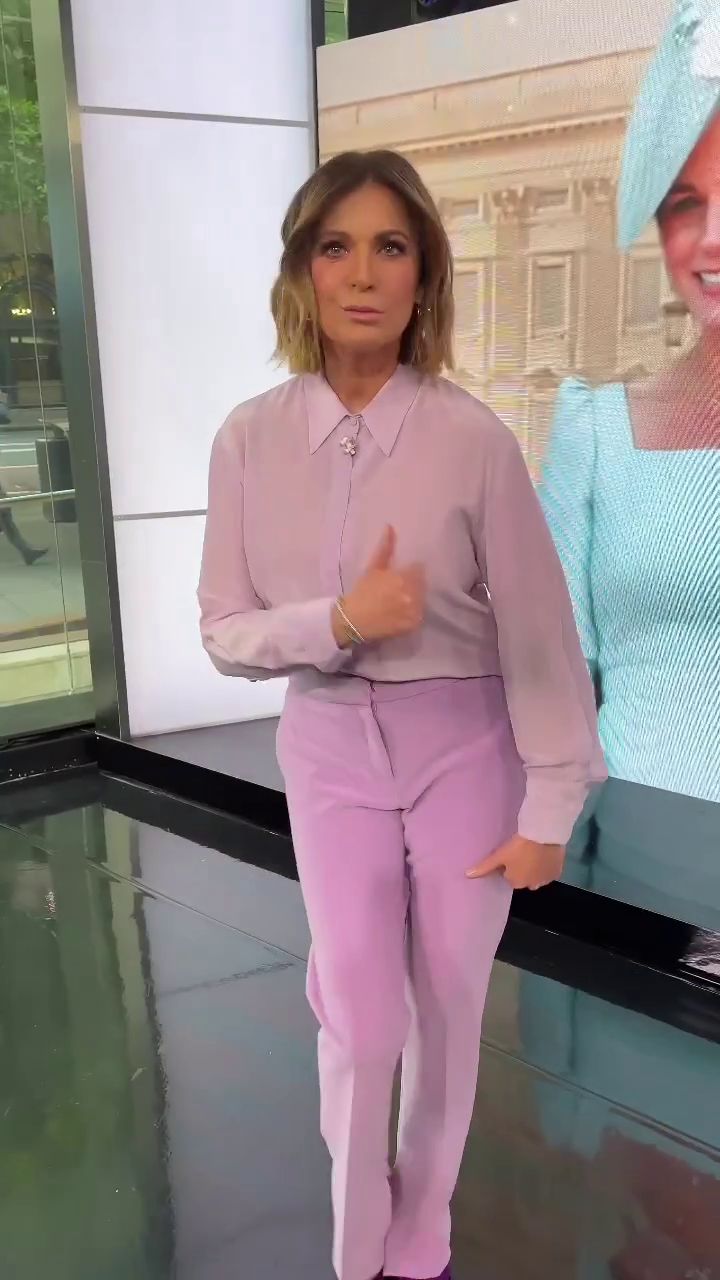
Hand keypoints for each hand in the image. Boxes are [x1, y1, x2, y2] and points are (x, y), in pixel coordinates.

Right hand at [336, 525, 425, 645]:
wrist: (352, 620)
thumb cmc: (362, 591)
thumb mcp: (373, 567)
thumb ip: (385, 548)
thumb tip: (390, 526)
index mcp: (403, 577)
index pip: (419, 569)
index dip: (411, 571)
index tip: (402, 575)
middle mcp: (412, 593)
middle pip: (422, 584)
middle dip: (413, 584)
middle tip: (398, 590)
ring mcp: (414, 610)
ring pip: (422, 599)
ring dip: (414, 598)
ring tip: (399, 602)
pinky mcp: (413, 624)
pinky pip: (419, 615)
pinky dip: (412, 614)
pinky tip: (399, 613)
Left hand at [466, 834, 564, 890]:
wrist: (544, 835)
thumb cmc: (518, 846)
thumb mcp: (499, 855)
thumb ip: (484, 867)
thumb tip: (467, 875)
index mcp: (516, 883)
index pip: (509, 876)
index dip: (509, 865)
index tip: (510, 854)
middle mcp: (531, 886)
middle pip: (523, 878)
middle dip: (522, 868)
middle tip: (522, 852)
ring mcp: (546, 880)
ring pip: (537, 876)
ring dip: (535, 868)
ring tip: (533, 852)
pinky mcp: (557, 872)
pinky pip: (549, 871)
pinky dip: (546, 865)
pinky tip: (544, 854)